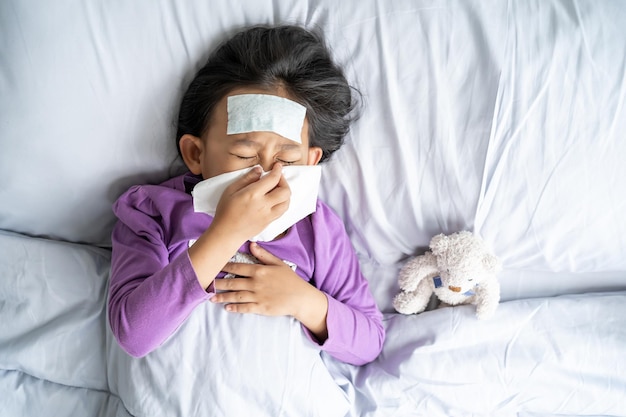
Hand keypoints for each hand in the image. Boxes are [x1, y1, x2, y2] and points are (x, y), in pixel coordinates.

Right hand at [211, 164, 289, 241]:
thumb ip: (246, 179)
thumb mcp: (231, 190)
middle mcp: (264, 205)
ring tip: (277, 189)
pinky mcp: (269, 222)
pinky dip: (283, 202)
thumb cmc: (225, 211)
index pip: (273, 179)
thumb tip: (259, 170)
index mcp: (253, 194)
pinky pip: (282, 211)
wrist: (227, 233)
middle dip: (284, 181)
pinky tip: (275, 199)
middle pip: (285, 191)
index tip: (277, 166)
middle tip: (277, 178)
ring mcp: (268, 215)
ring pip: (287, 202)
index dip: (278, 170)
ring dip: (285, 193)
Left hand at [211, 243, 328, 340]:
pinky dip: (235, 308)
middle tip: (206, 283)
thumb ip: (264, 255)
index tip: (214, 266)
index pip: (238, 267)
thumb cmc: (290, 279)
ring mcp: (258, 296)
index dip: (225, 266)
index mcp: (260, 270)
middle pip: (233, 282)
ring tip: (211, 297)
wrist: (300, 298)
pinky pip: (245, 308)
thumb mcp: (278, 263)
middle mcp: (256, 283)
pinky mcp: (261, 308)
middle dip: (218, 282)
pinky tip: (226, 307)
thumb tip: (251, 244)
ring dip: (222, 296)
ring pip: (236, 295)